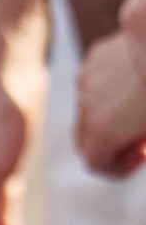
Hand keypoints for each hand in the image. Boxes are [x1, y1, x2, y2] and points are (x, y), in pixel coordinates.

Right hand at [76, 30, 145, 174]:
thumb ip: (142, 146)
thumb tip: (140, 148)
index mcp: (103, 132)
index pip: (94, 164)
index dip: (117, 167)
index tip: (139, 154)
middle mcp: (87, 109)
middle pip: (85, 140)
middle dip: (108, 143)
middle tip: (136, 136)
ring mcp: (87, 81)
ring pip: (88, 109)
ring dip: (107, 113)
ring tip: (136, 102)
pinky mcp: (94, 57)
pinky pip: (94, 81)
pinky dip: (109, 86)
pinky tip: (135, 75)